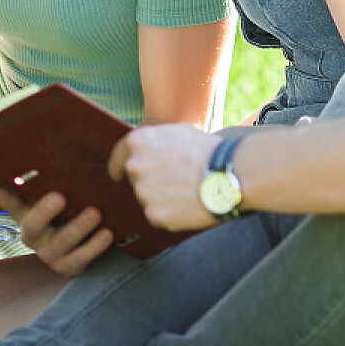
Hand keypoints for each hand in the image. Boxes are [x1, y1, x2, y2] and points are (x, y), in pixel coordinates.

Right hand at [0, 176, 112, 276]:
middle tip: (59, 196)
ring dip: (78, 227)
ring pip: (61, 242)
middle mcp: (33, 234)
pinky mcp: (68, 267)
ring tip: (95, 212)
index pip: (8, 200)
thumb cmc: (73, 207)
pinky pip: (80, 259)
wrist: (90, 243)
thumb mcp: (61, 191)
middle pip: (33, 224)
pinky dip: (95, 247)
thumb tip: (52, 138)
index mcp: (26, 212)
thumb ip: (52, 177)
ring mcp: (49, 252)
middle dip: (44, 211)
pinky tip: (108, 233)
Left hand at [107, 123, 221, 231]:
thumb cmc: (207, 151)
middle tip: (174, 181)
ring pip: (147, 198)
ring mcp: (143, 192)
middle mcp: (136, 166)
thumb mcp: (178, 131)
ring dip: (161, 197)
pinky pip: (157, 214)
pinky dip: (169, 212)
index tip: (116, 174)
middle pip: (135, 179)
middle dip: (150, 181)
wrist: (228, 175)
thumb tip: (144, 148)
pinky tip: (186, 204)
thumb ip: (154, 140)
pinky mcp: (154, 214)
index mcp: (139, 142)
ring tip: (185, 191)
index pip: (118, 156)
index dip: (117, 166)